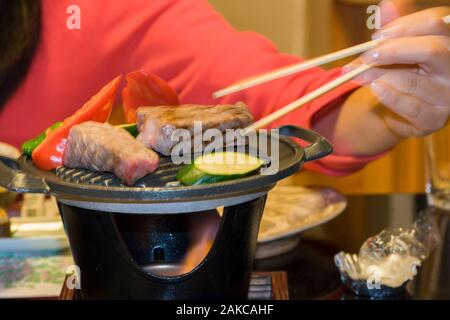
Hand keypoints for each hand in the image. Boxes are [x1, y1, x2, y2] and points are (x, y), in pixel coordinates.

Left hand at [345, 4, 449, 137]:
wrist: (396, 108)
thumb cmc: (400, 70)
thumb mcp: (395, 45)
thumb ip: (394, 25)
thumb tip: (387, 4)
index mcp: (448, 41)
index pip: (437, 23)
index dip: (405, 26)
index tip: (378, 35)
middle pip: (433, 49)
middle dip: (394, 51)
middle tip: (367, 55)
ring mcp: (447, 95)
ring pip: (415, 81)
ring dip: (380, 76)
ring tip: (357, 74)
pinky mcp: (434, 118)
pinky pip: (411, 107)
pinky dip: (389, 97)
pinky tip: (374, 89)